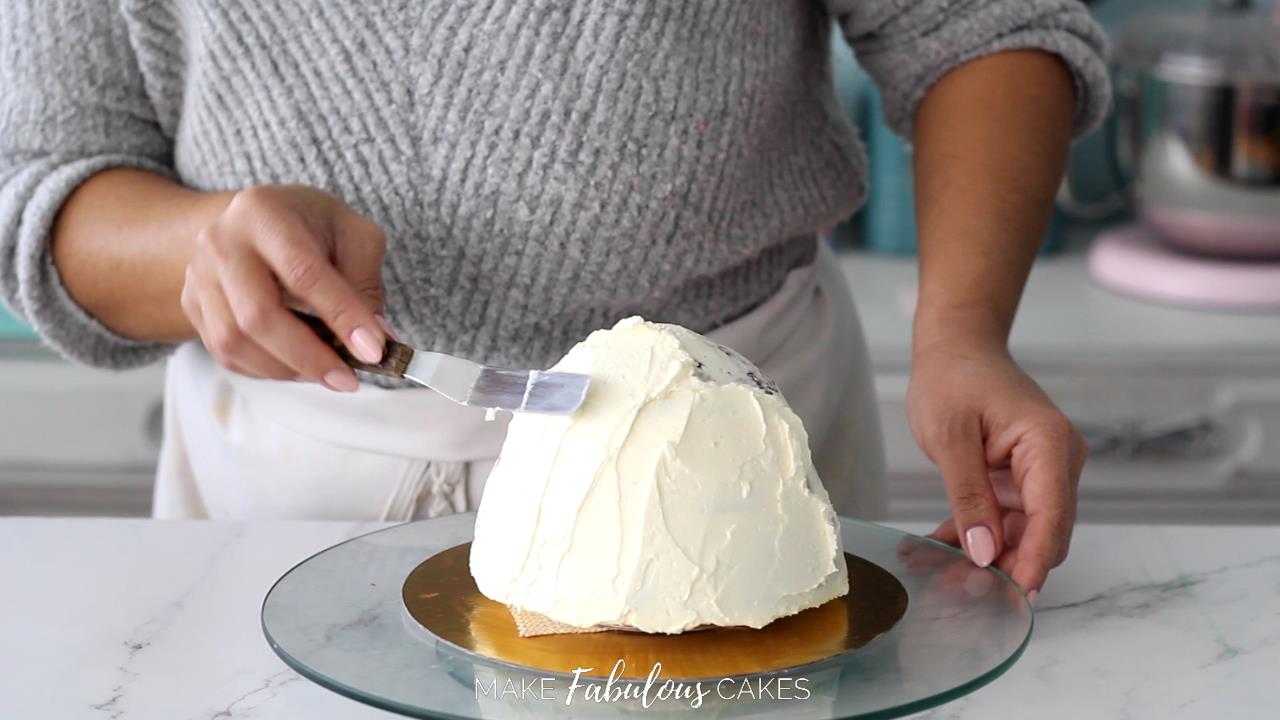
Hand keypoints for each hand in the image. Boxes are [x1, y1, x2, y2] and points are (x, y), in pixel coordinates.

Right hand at [181, 185, 388, 390]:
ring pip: (235, 342)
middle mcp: (222, 243)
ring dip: (288, 369)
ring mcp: (199, 276)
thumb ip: (365, 284)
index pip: (304, 273)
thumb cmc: (311, 227)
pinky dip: (267, 370)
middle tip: (349, 379)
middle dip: (310, 357)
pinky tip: (297, 366)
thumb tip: (374, 340)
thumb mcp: (353, 235)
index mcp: (264, 214)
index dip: (341, 316)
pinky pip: (225, 353)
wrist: (256, 221)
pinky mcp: (192, 305)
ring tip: (327, 372)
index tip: (373, 351)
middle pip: (258, 315)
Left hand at [906, 338, 1086, 601]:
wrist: (955, 347)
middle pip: (1042, 533)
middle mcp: (1055, 463)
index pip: (1052, 516)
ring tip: (941, 579)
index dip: (1034, 560)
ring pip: (1020, 534)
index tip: (1014, 596)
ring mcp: (1039, 475)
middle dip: (1009, 567)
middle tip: (964, 595)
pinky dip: (972, 537)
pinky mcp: (1017, 482)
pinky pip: (1000, 521)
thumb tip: (984, 552)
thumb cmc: (954, 377)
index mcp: (1049, 445)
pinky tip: (933, 552)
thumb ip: (969, 496)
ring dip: (986, 558)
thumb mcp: (951, 436)